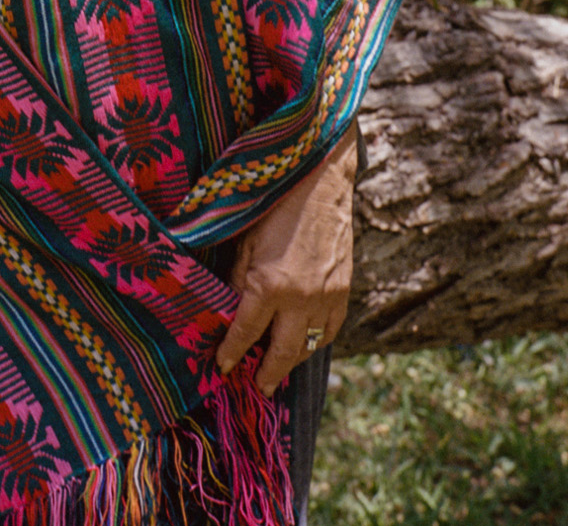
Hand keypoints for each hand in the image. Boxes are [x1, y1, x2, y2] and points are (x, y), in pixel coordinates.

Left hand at [216, 129, 357, 392]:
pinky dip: (317, 341)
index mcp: (270, 284)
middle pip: (283, 352)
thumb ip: (238, 278)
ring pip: (310, 346)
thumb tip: (229, 310)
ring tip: (277, 369)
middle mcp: (301, 298)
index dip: (232, 352)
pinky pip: (331, 330)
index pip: (246, 332)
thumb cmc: (273, 203)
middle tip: (257, 387)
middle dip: (267, 373)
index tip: (222, 366)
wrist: (320, 180)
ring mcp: (327, 298)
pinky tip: (305, 343)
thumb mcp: (244, 239)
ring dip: (292, 360)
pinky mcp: (344, 291)